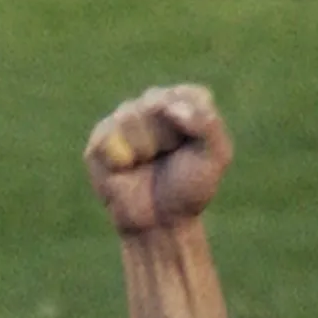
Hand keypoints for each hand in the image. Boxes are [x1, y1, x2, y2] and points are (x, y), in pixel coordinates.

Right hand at [84, 84, 233, 235]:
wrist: (160, 222)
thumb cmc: (190, 188)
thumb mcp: (215, 158)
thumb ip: (208, 125)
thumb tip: (172, 108)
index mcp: (185, 106)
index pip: (189, 95)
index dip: (191, 123)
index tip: (191, 146)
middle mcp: (153, 106)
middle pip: (156, 101)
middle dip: (168, 136)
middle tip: (168, 157)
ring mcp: (125, 119)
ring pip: (130, 115)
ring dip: (145, 147)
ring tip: (146, 164)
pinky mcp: (102, 136)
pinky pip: (109, 133)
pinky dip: (122, 156)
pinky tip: (126, 168)